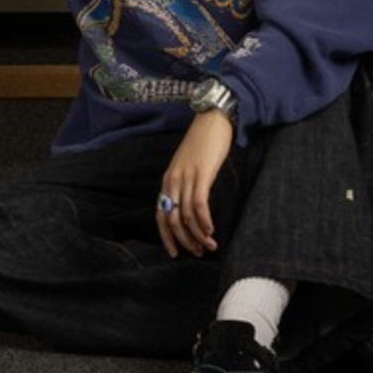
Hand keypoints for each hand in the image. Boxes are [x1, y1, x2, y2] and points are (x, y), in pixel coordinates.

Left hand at [157, 110, 233, 257]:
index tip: (175, 253)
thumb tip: (192, 211)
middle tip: (198, 252)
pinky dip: (204, 220)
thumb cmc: (203, 145)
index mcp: (168, 181)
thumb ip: (186, 186)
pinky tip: (210, 230)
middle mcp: (173, 181)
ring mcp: (186, 177)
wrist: (212, 120)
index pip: (161, 215)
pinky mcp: (201, 173)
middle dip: (185, 240)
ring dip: (198, 235)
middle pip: (172, 219)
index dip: (167, 236)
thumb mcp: (189, 168)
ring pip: (186, 215)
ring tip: (209, 245)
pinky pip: (199, 203)